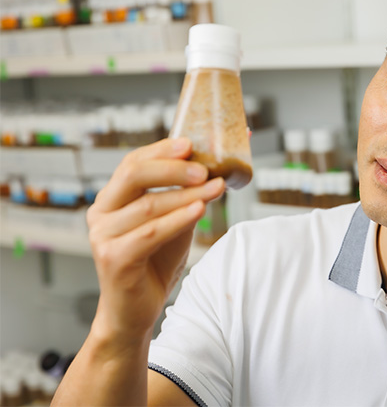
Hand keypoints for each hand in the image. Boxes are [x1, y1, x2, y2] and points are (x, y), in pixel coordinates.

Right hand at [86, 138, 224, 342]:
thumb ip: (185, 197)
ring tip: (217, 188)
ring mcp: (103, 236)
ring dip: (188, 194)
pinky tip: (201, 210)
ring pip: (150, 205)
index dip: (161, 150)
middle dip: (173, 168)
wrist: (135, 312)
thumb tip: (217, 170)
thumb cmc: (154, 263)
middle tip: (205, 167)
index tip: (190, 143)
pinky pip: (151, 232)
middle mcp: (101, 213)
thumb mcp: (173, 223)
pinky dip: (179, 219)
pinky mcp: (114, 258)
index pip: (132, 163)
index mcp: (111, 199)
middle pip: (135, 176)